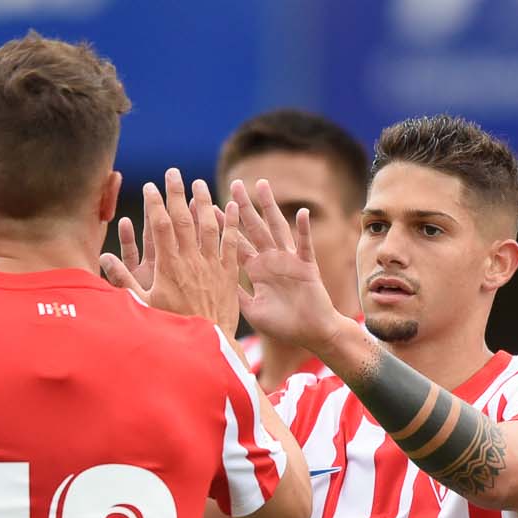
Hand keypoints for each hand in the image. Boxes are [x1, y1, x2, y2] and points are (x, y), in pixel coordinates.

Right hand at [101, 169, 238, 329]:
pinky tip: (233, 206)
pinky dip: (232, 223)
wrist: (208, 344)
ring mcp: (211, 265)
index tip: (150, 186)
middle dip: (176, 193)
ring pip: (208, 226)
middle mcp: (190, 260)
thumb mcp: (143, 306)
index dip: (154, 204)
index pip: (159, 226)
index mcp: (168, 266)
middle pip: (183, 219)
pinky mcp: (228, 273)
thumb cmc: (172, 326)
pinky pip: (232, 243)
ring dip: (203, 202)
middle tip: (173, 173)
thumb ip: (123, 280)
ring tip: (199, 184)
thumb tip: (102, 260)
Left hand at [228, 178, 341, 354]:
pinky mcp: (307, 266)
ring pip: (277, 227)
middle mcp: (271, 259)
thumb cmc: (282, 325)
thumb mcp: (251, 310)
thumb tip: (213, 281)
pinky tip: (302, 212)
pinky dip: (304, 229)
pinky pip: (304, 244)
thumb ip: (235, 293)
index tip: (207, 207)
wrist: (311, 334)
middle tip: (235, 183)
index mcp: (256, 269)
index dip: (223, 225)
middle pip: (254, 227)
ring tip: (262, 185)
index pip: (235, 242)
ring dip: (270, 207)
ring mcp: (289, 260)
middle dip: (244, 206)